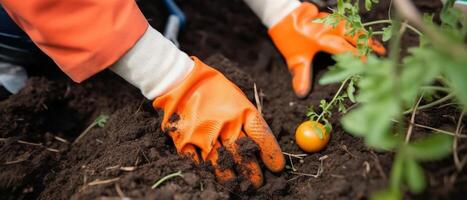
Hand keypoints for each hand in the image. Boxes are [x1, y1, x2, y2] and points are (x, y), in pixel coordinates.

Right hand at [153, 57, 284, 187]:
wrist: (179, 80)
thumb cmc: (212, 88)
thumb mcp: (236, 97)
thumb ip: (248, 119)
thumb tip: (260, 144)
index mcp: (241, 111)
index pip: (262, 137)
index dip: (271, 154)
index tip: (276, 167)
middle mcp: (225, 124)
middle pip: (243, 156)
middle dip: (253, 173)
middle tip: (257, 182)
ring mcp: (204, 135)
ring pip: (222, 166)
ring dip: (233, 178)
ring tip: (240, 185)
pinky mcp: (185, 142)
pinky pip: (200, 164)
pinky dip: (209, 172)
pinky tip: (216, 177)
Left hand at [269, 2, 385, 97]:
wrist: (282, 15)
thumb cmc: (289, 37)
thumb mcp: (294, 58)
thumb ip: (301, 75)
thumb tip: (301, 93)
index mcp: (322, 39)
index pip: (344, 48)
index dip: (357, 56)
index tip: (368, 64)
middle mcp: (330, 28)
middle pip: (354, 35)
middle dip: (368, 44)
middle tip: (382, 52)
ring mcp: (331, 21)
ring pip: (353, 27)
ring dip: (365, 35)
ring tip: (376, 43)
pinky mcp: (330, 17)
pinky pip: (347, 22)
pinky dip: (357, 28)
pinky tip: (363, 34)